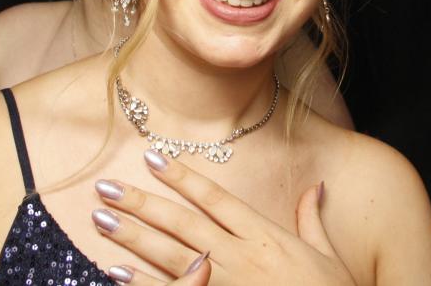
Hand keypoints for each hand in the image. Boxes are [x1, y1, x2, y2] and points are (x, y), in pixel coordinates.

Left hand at [90, 149, 356, 285]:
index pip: (217, 198)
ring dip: (134, 237)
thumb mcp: (329, 257)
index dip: (183, 177)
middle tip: (106, 186)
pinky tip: (114, 271)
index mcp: (267, 237)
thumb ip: (312, 220)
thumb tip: (314, 187)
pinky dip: (142, 283)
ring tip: (102, 218)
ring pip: (171, 256)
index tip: (153, 158)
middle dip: (143, 203)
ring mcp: (227, 285)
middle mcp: (242, 257)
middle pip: (183, 223)